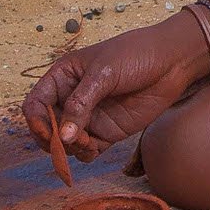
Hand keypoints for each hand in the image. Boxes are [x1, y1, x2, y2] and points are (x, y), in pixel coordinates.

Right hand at [22, 15, 209, 162]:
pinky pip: (87, 150)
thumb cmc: (137, 54)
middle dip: (52, 139)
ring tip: (87, 142)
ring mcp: (90, 117)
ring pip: (66, 142)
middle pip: (48, 127)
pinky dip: (84, 154)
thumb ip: (82, 102)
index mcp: (64, 77)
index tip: (48, 131)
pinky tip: (94, 147)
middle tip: (68, 141)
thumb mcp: (105, 72)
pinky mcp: (107, 131)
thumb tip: (63, 136)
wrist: (174, 61)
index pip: (35, 103)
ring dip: (69, 149)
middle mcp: (72, 99)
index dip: (35, 120)